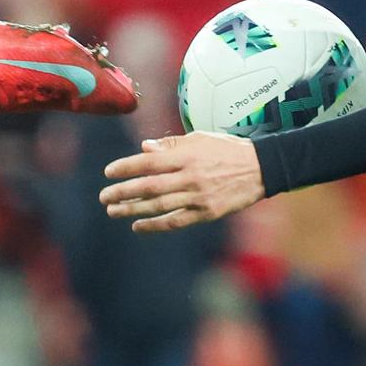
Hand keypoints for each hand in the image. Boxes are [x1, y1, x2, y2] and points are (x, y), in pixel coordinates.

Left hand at [99, 133, 264, 232]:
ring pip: (159, 206)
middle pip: (150, 187)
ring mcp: (199, 197)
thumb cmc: (227, 150)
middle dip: (123, 192)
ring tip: (113, 211)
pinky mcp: (207, 213)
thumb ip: (171, 145)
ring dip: (133, 210)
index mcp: (187, 156)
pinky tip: (138, 226)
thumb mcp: (199, 140)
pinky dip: (156, 225)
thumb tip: (144, 148)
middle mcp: (190, 177)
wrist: (261, 169)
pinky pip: (176, 221)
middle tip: (104, 197)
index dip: (127, 168)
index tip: (108, 172)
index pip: (149, 162)